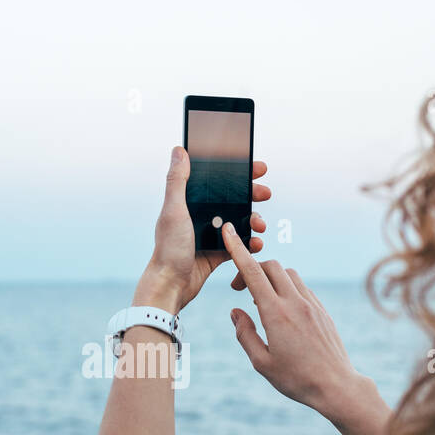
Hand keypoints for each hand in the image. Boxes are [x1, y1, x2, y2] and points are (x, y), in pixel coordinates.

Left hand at [133, 146, 270, 312]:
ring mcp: (210, 234)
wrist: (171, 285)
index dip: (238, 173)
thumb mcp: (173, 210)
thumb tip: (179, 149)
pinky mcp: (217, 252)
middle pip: (232, 199)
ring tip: (260, 225)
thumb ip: (177, 181)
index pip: (217, 181)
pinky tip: (257, 244)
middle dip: (252, 195)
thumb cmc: (168, 248)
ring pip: (239, 221)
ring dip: (254, 220)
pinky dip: (250, 243)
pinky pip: (239, 243)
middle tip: (266, 193)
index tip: (257, 168)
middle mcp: (200, 216)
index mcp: (189, 202)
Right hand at [220, 222, 388, 434]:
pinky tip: (281, 310)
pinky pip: (302, 287)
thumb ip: (244, 334)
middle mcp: (295, 303)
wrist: (336, 386)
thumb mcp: (261, 362)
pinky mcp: (322, 310)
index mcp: (276, 314)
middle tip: (240, 290)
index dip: (237, 250)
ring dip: (271, 278)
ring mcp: (312, 304)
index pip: (253, 272)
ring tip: (261, 302)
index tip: (228, 232)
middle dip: (253, 268)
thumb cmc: (296, 379)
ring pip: (288, 274)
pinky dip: (286, 288)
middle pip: (272, 266)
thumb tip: (236, 312)